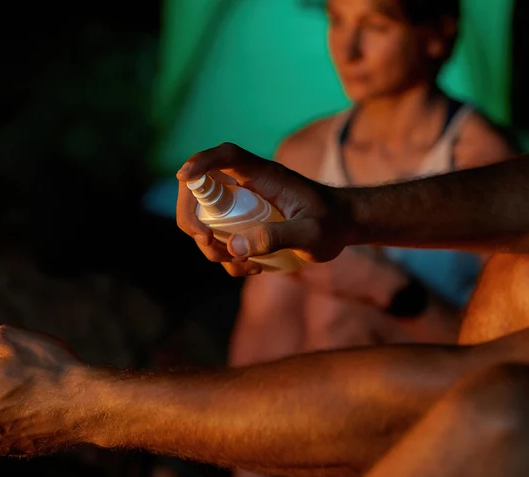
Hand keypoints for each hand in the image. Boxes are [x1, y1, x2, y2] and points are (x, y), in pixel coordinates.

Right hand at [175, 142, 353, 275]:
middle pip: (200, 190)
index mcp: (264, 175)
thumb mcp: (310, 233)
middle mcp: (248, 186)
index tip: (183, 177)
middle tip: (207, 240)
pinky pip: (222, 240)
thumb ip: (275, 237)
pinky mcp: (245, 224)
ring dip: (212, 247)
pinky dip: (229, 259)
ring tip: (247, 266)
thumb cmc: (332, 223)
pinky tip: (256, 268)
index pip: (226, 156)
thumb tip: (234, 247)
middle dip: (191, 217)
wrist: (345, 226)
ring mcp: (243, 205)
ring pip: (205, 221)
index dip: (200, 162)